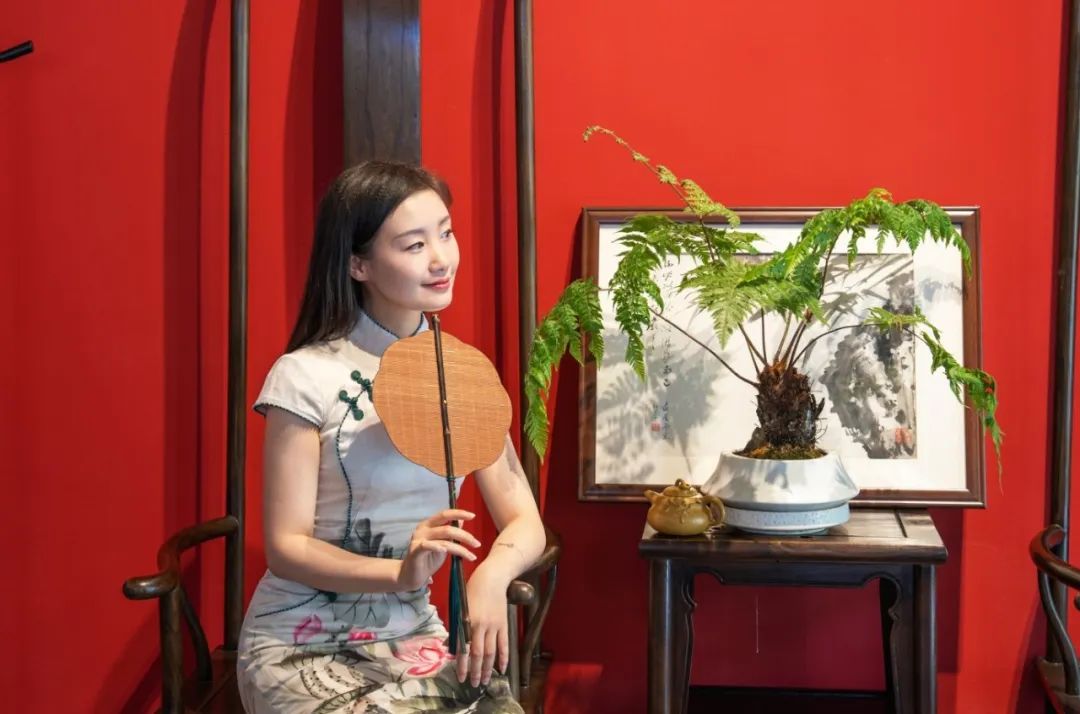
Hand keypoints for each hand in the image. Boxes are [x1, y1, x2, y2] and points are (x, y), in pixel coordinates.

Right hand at [397, 509, 478, 590]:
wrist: (411, 576)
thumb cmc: (428, 560)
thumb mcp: (443, 544)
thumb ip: (450, 534)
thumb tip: (462, 521)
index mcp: (429, 524)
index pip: (445, 514)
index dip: (459, 513)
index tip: (473, 516)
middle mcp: (423, 529)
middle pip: (447, 528)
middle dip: (465, 536)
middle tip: (477, 544)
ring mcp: (418, 539)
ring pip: (443, 539)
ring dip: (460, 548)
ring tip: (471, 556)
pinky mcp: (414, 551)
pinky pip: (427, 546)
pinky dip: (437, 547)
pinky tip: (445, 551)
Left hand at [458, 565, 509, 686]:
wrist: (491, 578)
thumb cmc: (471, 590)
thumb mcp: (460, 607)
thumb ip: (457, 627)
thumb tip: (452, 646)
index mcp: (467, 621)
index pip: (464, 648)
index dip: (462, 665)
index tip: (460, 677)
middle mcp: (481, 626)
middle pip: (478, 654)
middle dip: (475, 671)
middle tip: (473, 684)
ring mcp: (494, 626)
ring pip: (491, 652)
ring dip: (487, 668)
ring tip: (485, 681)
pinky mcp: (504, 624)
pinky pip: (504, 644)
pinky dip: (503, 658)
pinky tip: (502, 669)